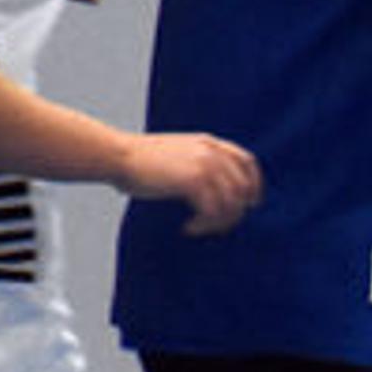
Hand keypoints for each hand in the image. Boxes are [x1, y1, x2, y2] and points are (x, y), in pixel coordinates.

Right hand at [123, 131, 260, 234]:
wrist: (118, 156)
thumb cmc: (139, 161)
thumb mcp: (177, 153)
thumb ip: (198, 163)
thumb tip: (213, 191)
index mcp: (209, 143)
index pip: (247, 161)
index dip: (254, 185)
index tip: (250, 204)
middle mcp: (212, 152)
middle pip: (242, 187)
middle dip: (234, 211)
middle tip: (215, 226)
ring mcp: (204, 165)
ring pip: (231, 203)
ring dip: (217, 222)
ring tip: (197, 228)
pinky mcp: (193, 181)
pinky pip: (213, 211)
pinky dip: (203, 225)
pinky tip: (187, 228)